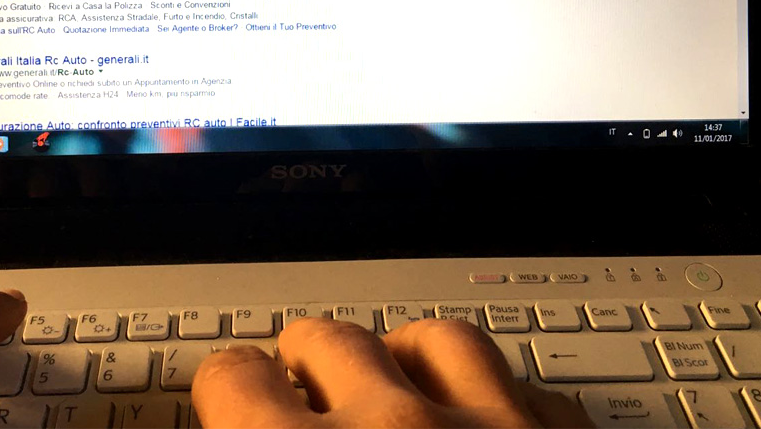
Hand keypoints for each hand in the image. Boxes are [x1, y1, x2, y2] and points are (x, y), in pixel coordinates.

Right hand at [194, 317, 593, 427]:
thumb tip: (241, 423)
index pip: (236, 381)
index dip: (228, 388)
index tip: (234, 393)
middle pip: (332, 341)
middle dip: (309, 360)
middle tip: (304, 380)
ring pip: (438, 340)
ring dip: (407, 356)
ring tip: (396, 375)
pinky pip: (532, 393)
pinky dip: (501, 400)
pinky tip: (491, 417)